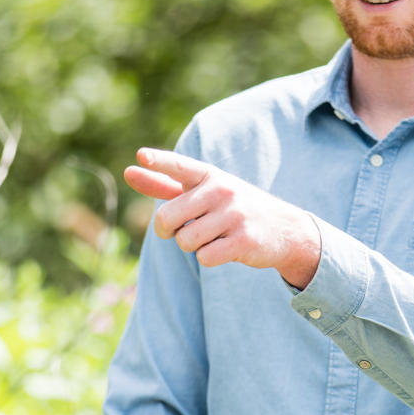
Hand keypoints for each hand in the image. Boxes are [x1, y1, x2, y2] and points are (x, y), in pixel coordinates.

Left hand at [125, 148, 320, 288]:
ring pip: (185, 241)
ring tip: (212, 237)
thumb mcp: (204, 192)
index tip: (141, 156)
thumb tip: (128, 172)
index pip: (180, 166)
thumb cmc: (233, 208)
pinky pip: (205, 257)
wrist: (284, 229)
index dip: (159, 162)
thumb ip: (165, 184)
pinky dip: (209, 258)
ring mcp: (235, 214)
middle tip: (180, 230)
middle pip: (167, 217)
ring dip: (192, 246)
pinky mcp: (244, 240)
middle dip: (168, 231)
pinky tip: (225, 248)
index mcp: (210, 175)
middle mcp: (222, 190)